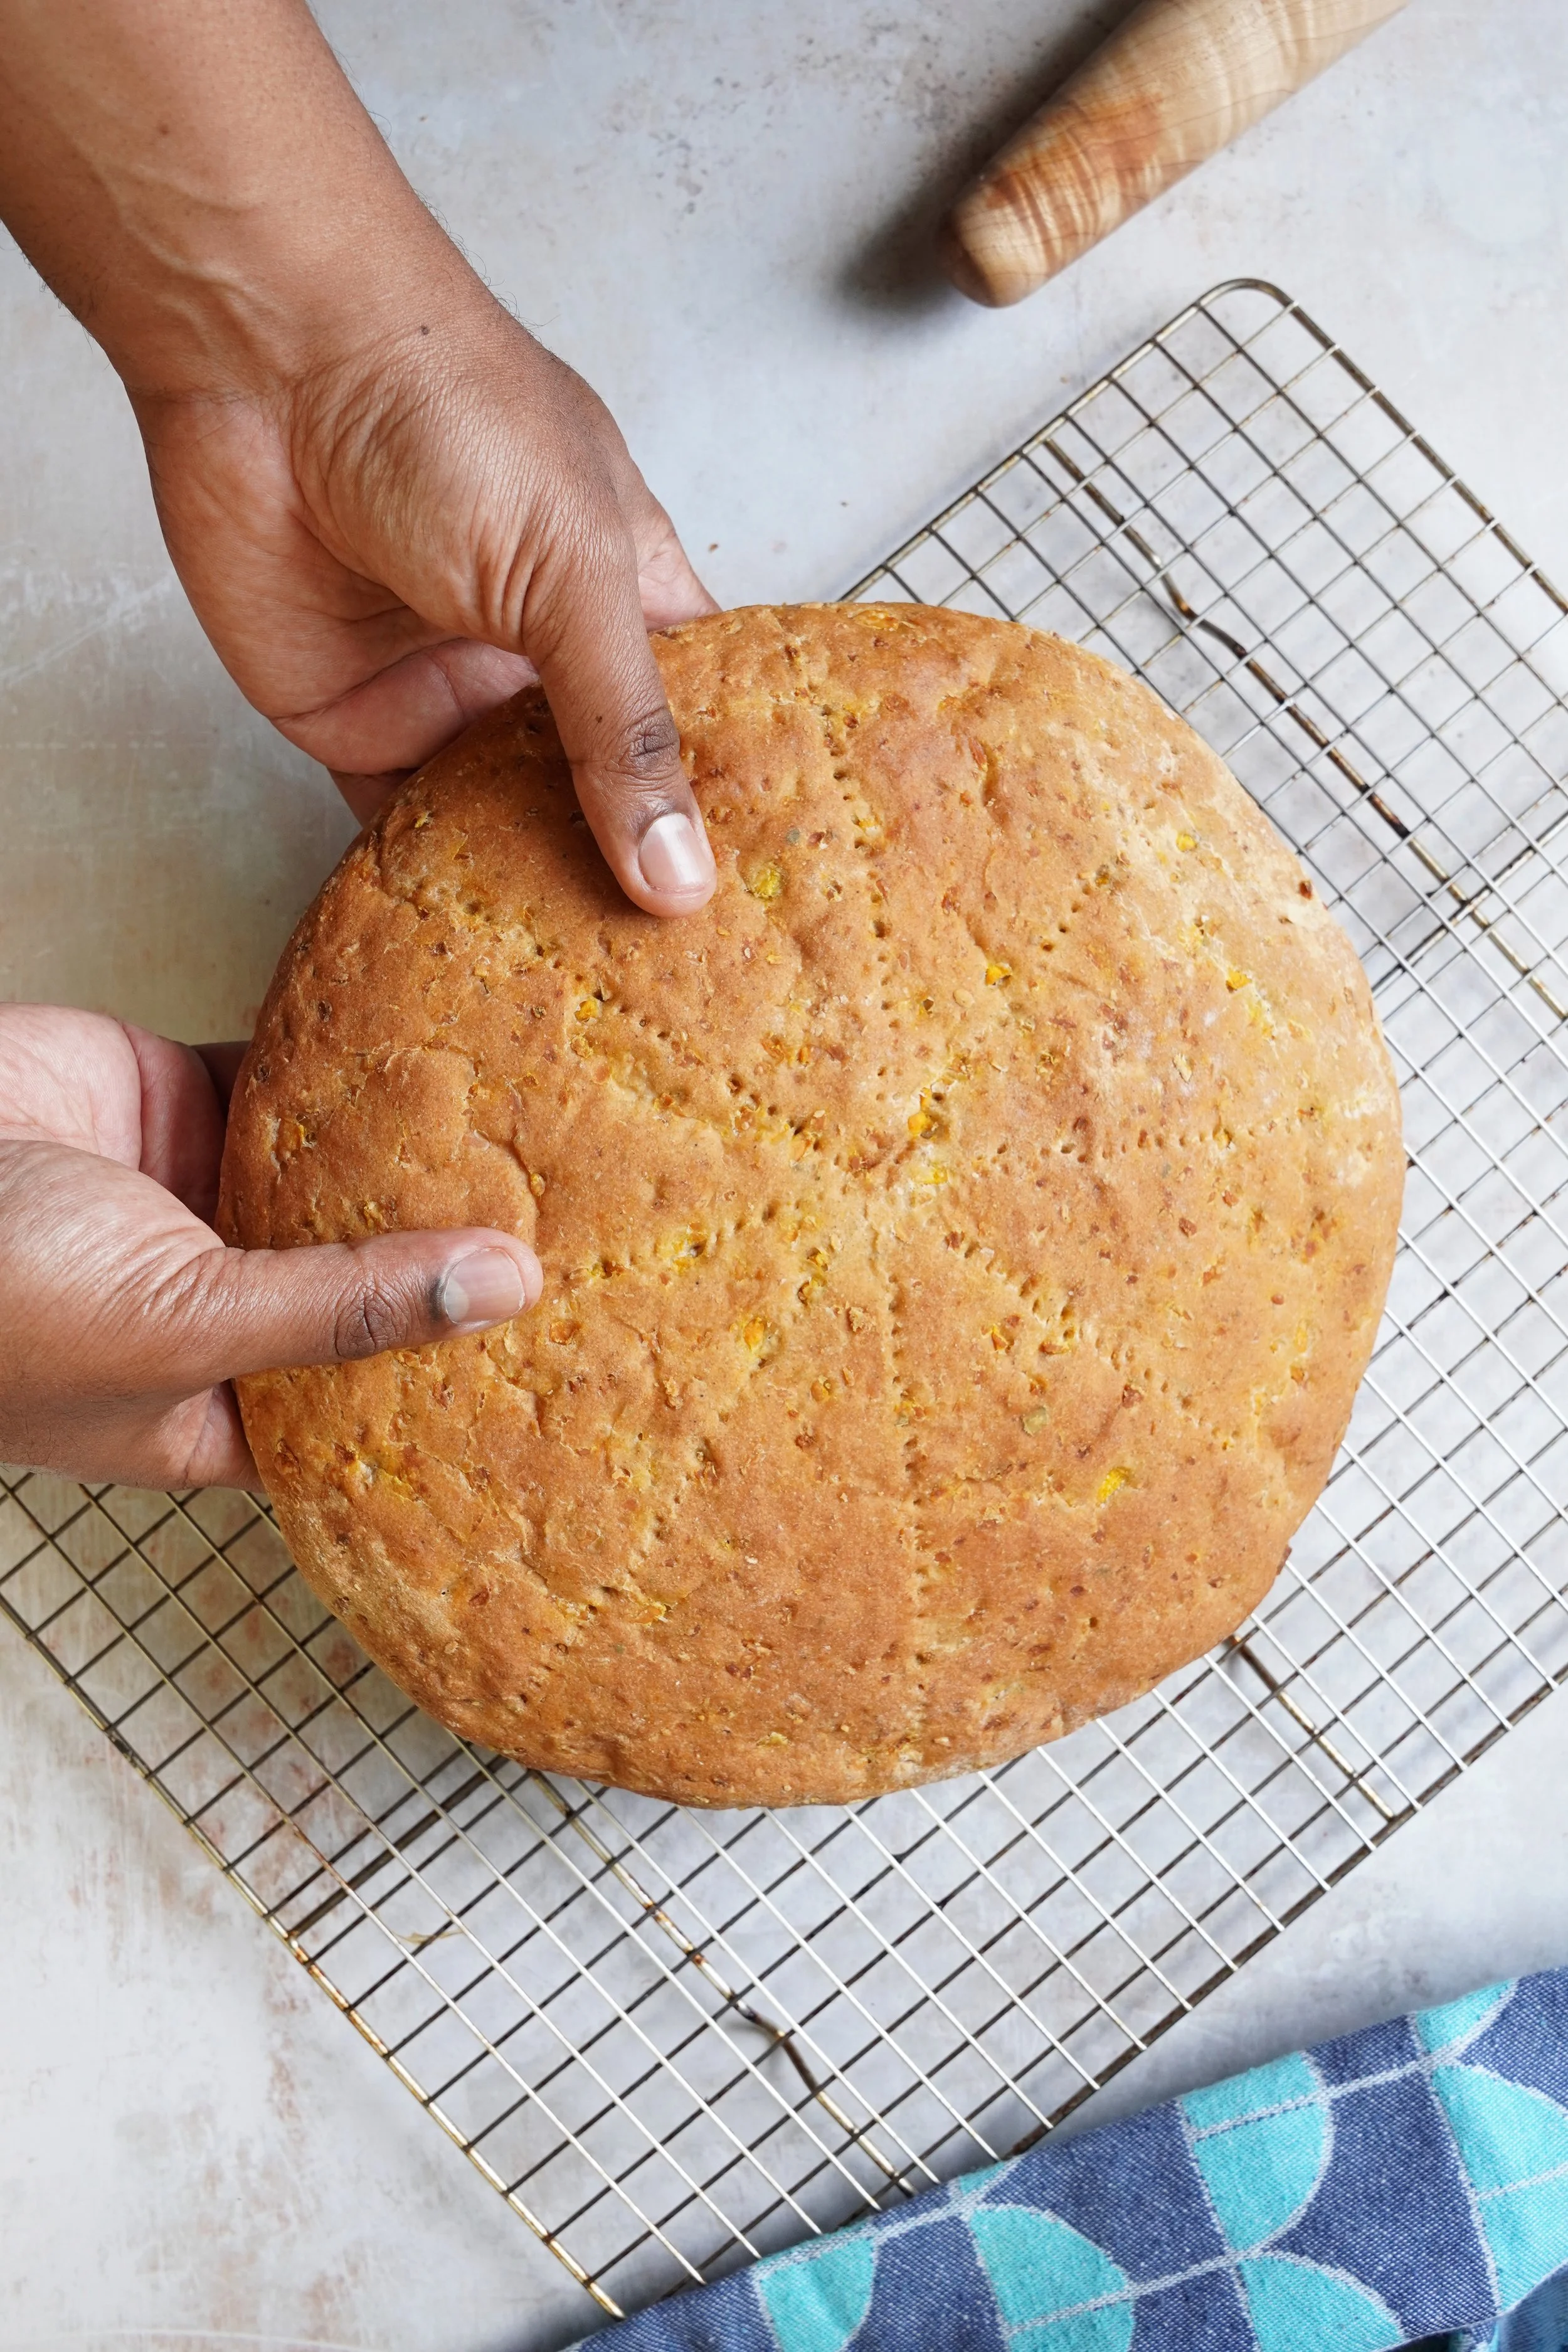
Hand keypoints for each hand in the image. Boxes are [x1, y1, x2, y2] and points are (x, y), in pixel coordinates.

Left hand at [0, 0, 719, 916]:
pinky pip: (406, 831)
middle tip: (697, 993)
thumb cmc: (444, 410)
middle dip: (640, 875)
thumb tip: (681, 876)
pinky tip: (482, 960)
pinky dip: (435, 886)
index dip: (737, 806)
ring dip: (542, 894)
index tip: (779, 914)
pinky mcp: (362, 727)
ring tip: (605, 1002)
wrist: (263, 360)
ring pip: (511, 824)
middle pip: (609, 792)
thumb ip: (624, 732)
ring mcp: (454, 695)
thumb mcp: (576, 572)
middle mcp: (547, 656)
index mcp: (630, 596)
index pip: (705, 721)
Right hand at [0, 1006, 541, 1489]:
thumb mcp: (180, 1326)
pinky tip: (468, 1064)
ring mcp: (214, 1204)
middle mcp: (228, 1311)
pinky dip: (371, 1074)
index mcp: (217, 1413)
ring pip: (355, 1185)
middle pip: (379, 1294)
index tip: (586, 1379)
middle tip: (623, 1250)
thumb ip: (342, 1308)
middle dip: (470, 1268)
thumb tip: (506, 1289)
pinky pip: (307, 1089)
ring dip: (436, 1164)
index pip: (369, 1420)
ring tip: (573, 1152)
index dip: (463, 1400)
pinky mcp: (198, 1102)